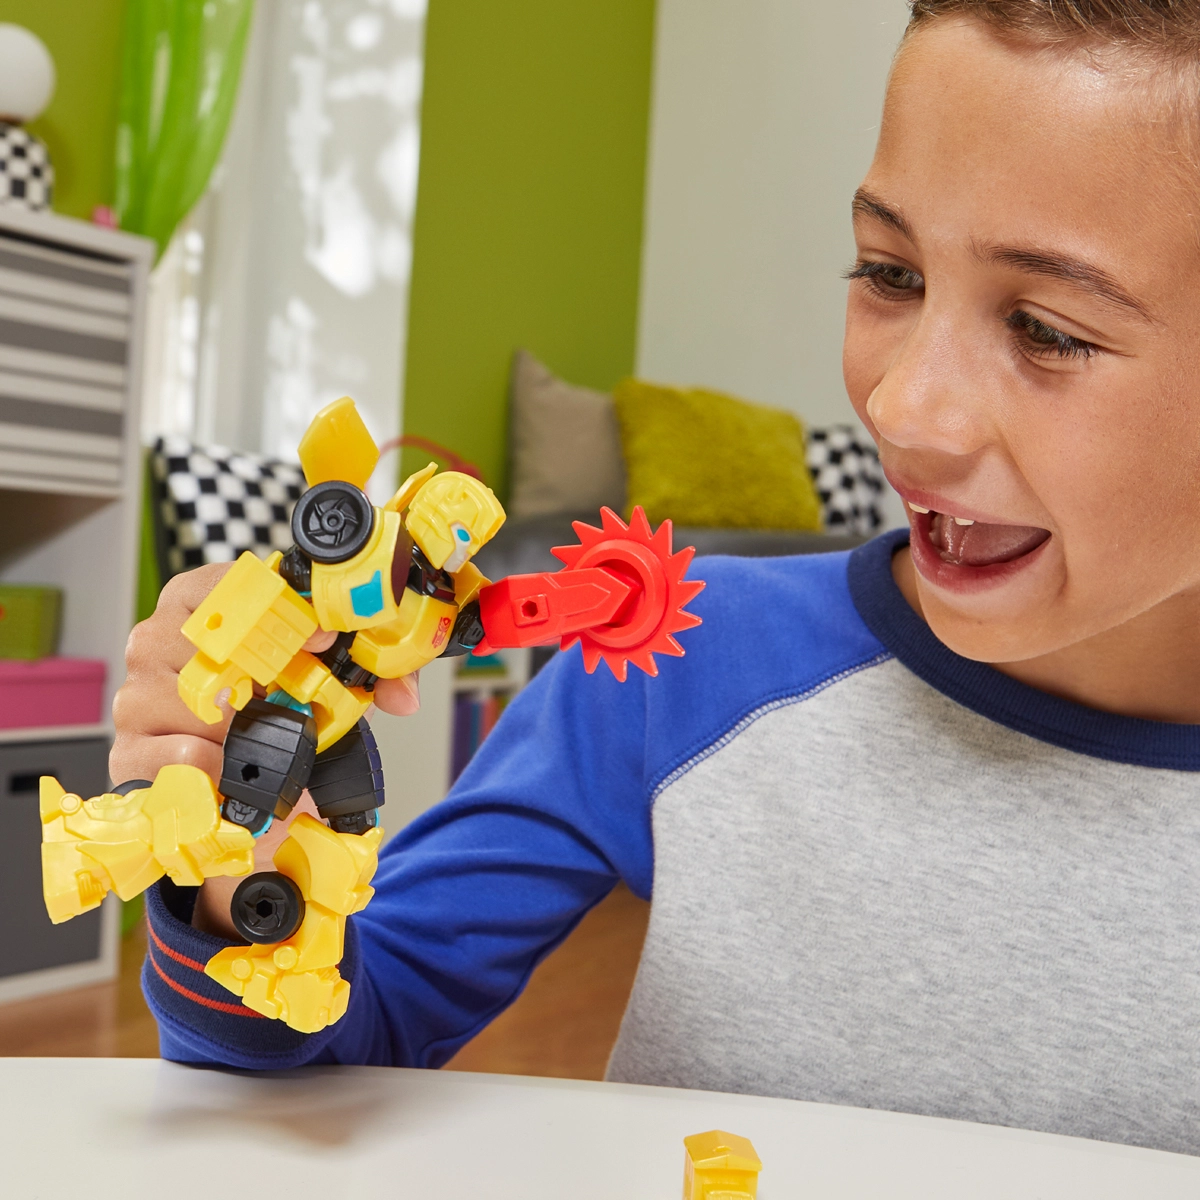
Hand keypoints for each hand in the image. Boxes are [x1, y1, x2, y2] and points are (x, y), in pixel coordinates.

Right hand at [110, 563, 421, 937]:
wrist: (241, 796)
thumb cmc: (278, 722)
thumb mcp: (332, 687)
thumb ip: (375, 678)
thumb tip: (402, 695)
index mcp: (204, 603)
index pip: (229, 584)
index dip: (279, 608)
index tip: (319, 638)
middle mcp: (160, 640)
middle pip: (211, 642)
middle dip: (268, 677)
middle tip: (299, 702)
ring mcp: (138, 696)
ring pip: (195, 701)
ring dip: (244, 728)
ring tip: (266, 742)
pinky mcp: (130, 752)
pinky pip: (178, 754)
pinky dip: (218, 768)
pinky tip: (234, 773)